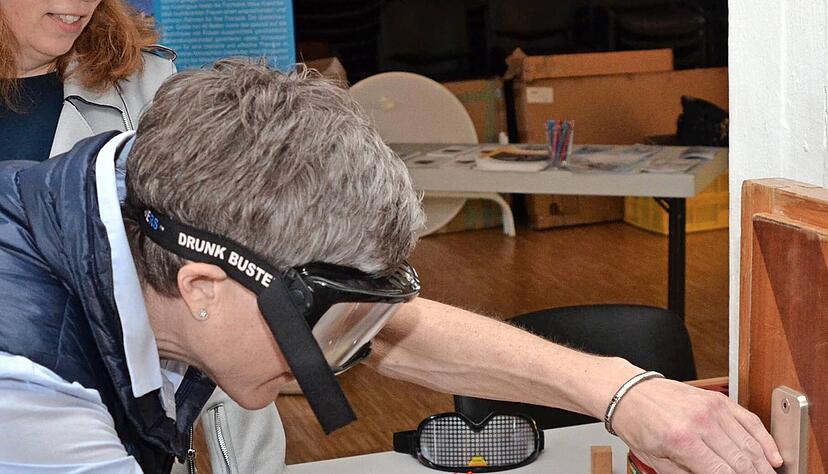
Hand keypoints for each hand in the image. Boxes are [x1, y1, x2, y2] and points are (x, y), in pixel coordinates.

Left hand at [611, 378, 782, 472]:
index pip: (723, 473)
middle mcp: (700, 422)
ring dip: (763, 465)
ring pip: (750, 444)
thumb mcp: (656, 460)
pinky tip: (772, 457)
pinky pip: (750, 420)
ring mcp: (712, 408)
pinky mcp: (718, 399)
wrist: (628, 391)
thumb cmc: (637, 423)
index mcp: (682, 440)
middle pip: (742, 461)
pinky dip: (765, 440)